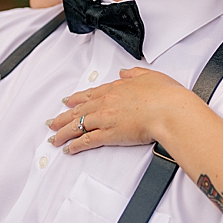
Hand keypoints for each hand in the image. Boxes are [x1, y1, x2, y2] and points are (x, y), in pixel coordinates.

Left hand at [46, 67, 193, 153]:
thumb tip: (124, 72)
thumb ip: (134, 74)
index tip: (67, 102)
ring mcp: (106, 118)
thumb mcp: (150, 76)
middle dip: (63, 117)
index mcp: (116, 88)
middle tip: (52, 123)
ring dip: (63, 133)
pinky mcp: (109, 134)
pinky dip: (75, 146)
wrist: (170, 111)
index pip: (90, 94)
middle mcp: (107, 102)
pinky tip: (68, 149)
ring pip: (78, 126)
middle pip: (79, 111)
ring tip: (54, 139)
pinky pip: (87, 140)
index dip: (76, 99)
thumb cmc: (165, 96)